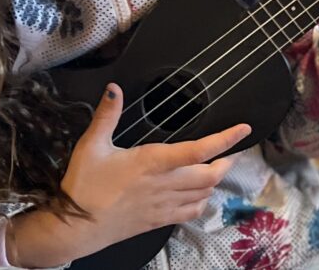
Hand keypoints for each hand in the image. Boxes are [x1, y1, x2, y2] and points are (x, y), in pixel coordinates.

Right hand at [6, 84, 248, 266]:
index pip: (198, 150)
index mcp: (152, 162)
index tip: (243, 130)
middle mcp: (164, 184)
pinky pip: (191, 213)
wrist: (74, 229)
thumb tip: (114, 88)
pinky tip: (200, 194)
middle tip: (229, 151)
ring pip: (205, 194)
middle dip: (226, 162)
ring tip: (217, 167)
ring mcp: (164, 205)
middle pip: (211, 176)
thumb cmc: (83, 185)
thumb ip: (107, 115)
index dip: (225, 140)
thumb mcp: (91, 145)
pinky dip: (202, 201)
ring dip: (215, 180)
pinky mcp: (159, 221)